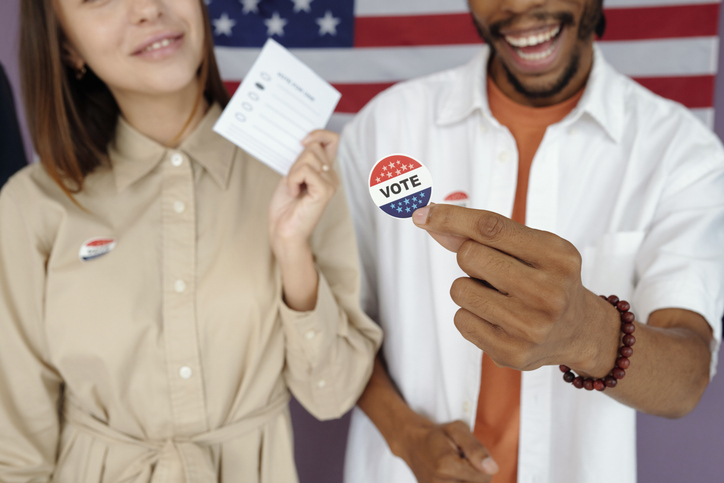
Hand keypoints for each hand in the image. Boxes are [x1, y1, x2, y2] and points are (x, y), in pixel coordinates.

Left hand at [269, 130, 338, 256]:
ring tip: (294, 189)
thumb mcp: (292, 175)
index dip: (319, 134)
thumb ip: (303, 160)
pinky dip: (293, 180)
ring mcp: (330, 183)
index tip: (302, 140)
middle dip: (297, 160)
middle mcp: (331, 176)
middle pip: (314, 147)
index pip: (332, 140)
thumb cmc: (286, 207)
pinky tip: (295, 193)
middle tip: (292, 181)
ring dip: (293, 172)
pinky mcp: (324, 191)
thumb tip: (307, 141)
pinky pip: (305, 171)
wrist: (283, 231)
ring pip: (308, 158)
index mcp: (325, 171)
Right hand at [398, 419, 497, 482]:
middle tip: (463, 462)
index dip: (483, 466)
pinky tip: (453, 477)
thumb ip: (476, 448)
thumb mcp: (457, 430)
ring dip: (468, 480)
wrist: (412, 444)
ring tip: (458, 470)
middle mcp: (440, 482)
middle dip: (476, 476)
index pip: (484, 479)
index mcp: (447, 465)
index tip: (470, 456)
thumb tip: (492, 468)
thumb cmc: (436, 436)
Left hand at [412, 204, 620, 377]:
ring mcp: (530, 326)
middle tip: (494, 269)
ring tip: (500, 296)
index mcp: (557, 256)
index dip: (451, 217)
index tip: (422, 214)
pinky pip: (461, 320)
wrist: (579, 330)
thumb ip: (485, 235)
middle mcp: (548, 292)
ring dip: (470, 288)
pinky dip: (471, 315)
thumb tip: (433, 222)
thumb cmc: (548, 279)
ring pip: (460, 290)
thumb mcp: (531, 248)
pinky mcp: (512, 353)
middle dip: (470, 257)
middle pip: (469, 256)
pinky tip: (498, 318)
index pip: (490, 228)